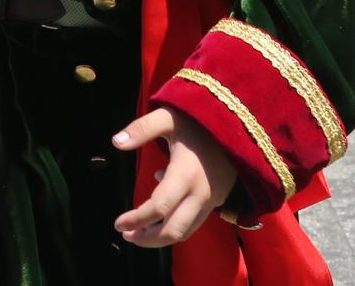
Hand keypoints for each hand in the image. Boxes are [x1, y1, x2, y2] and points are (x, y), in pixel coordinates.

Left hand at [112, 105, 238, 248]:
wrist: (238, 124)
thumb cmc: (199, 120)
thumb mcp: (169, 117)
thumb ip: (142, 129)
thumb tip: (116, 143)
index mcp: (186, 173)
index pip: (158, 207)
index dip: (136, 219)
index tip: (118, 223)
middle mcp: (200, 193)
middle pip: (172, 230)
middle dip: (147, 238)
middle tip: (126, 234)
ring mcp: (210, 200)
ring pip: (185, 232)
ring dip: (161, 238)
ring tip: (139, 232)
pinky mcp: (216, 200)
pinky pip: (195, 223)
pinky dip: (176, 226)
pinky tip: (163, 213)